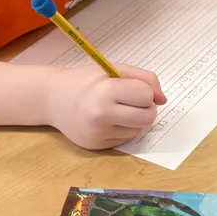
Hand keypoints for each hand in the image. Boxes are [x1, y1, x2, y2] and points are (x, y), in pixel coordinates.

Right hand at [46, 63, 166, 150]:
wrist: (53, 99)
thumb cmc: (86, 80)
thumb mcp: (113, 68)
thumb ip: (144, 78)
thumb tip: (163, 100)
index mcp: (105, 92)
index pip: (146, 96)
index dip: (145, 91)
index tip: (133, 87)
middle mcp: (101, 116)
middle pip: (147, 118)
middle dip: (146, 108)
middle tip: (133, 100)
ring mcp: (99, 134)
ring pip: (139, 130)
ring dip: (135, 119)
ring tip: (119, 108)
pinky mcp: (98, 146)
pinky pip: (126, 139)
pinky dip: (123, 129)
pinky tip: (109, 119)